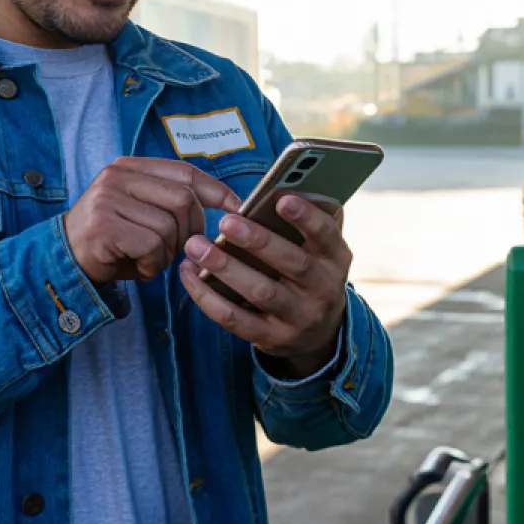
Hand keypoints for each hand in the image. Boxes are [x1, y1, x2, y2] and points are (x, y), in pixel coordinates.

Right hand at [65, 158, 239, 283]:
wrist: (64, 262)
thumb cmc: (112, 240)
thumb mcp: (140, 210)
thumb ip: (170, 201)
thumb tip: (228, 205)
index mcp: (129, 167)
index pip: (185, 171)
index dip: (216, 191)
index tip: (237, 209)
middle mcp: (116, 176)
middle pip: (182, 200)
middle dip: (190, 232)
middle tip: (177, 251)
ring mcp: (107, 199)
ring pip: (168, 227)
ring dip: (167, 254)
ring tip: (149, 260)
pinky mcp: (103, 226)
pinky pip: (151, 246)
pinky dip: (151, 265)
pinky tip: (137, 267)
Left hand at [177, 194, 351, 376]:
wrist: (316, 335)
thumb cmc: (308, 273)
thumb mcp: (319, 250)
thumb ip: (307, 221)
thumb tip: (289, 184)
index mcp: (335, 260)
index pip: (326, 236)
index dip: (307, 218)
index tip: (282, 199)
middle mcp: (322, 291)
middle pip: (293, 265)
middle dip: (258, 242)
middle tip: (226, 221)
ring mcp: (297, 318)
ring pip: (261, 292)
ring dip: (226, 268)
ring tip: (196, 245)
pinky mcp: (270, 338)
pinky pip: (234, 319)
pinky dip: (207, 297)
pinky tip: (188, 273)